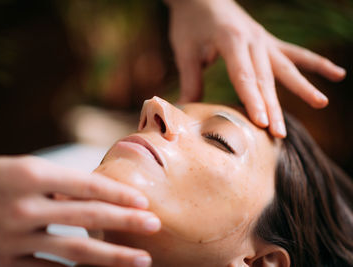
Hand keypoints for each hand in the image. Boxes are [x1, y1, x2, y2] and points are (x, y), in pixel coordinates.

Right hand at [0, 153, 158, 266]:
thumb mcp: (22, 169)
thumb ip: (58, 186)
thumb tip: (95, 197)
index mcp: (31, 175)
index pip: (87, 186)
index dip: (119, 194)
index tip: (143, 201)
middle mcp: (24, 206)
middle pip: (88, 217)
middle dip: (126, 222)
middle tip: (154, 225)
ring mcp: (14, 237)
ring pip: (74, 251)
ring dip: (111, 257)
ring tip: (141, 259)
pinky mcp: (3, 261)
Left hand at [167, 0, 345, 136]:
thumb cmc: (190, 22)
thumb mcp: (185, 49)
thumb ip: (190, 79)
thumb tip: (187, 108)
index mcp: (231, 40)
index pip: (244, 76)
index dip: (252, 101)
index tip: (262, 123)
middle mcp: (253, 40)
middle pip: (266, 79)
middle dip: (273, 107)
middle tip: (279, 133)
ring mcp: (263, 40)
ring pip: (284, 68)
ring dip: (301, 88)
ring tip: (321, 103)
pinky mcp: (267, 41)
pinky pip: (294, 53)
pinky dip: (315, 64)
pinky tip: (337, 74)